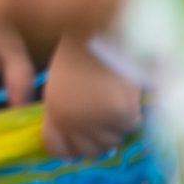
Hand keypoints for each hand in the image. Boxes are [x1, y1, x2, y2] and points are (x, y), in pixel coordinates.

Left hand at [39, 36, 142, 159]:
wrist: (104, 32)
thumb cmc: (79, 53)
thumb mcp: (58, 86)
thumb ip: (62, 113)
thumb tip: (70, 139)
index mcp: (55, 113)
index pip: (57, 149)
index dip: (65, 146)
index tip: (73, 139)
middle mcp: (75, 122)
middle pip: (88, 151)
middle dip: (92, 140)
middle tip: (98, 122)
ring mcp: (100, 122)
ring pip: (111, 142)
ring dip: (112, 130)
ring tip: (112, 108)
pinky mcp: (124, 115)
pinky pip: (129, 126)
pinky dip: (129, 118)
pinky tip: (125, 101)